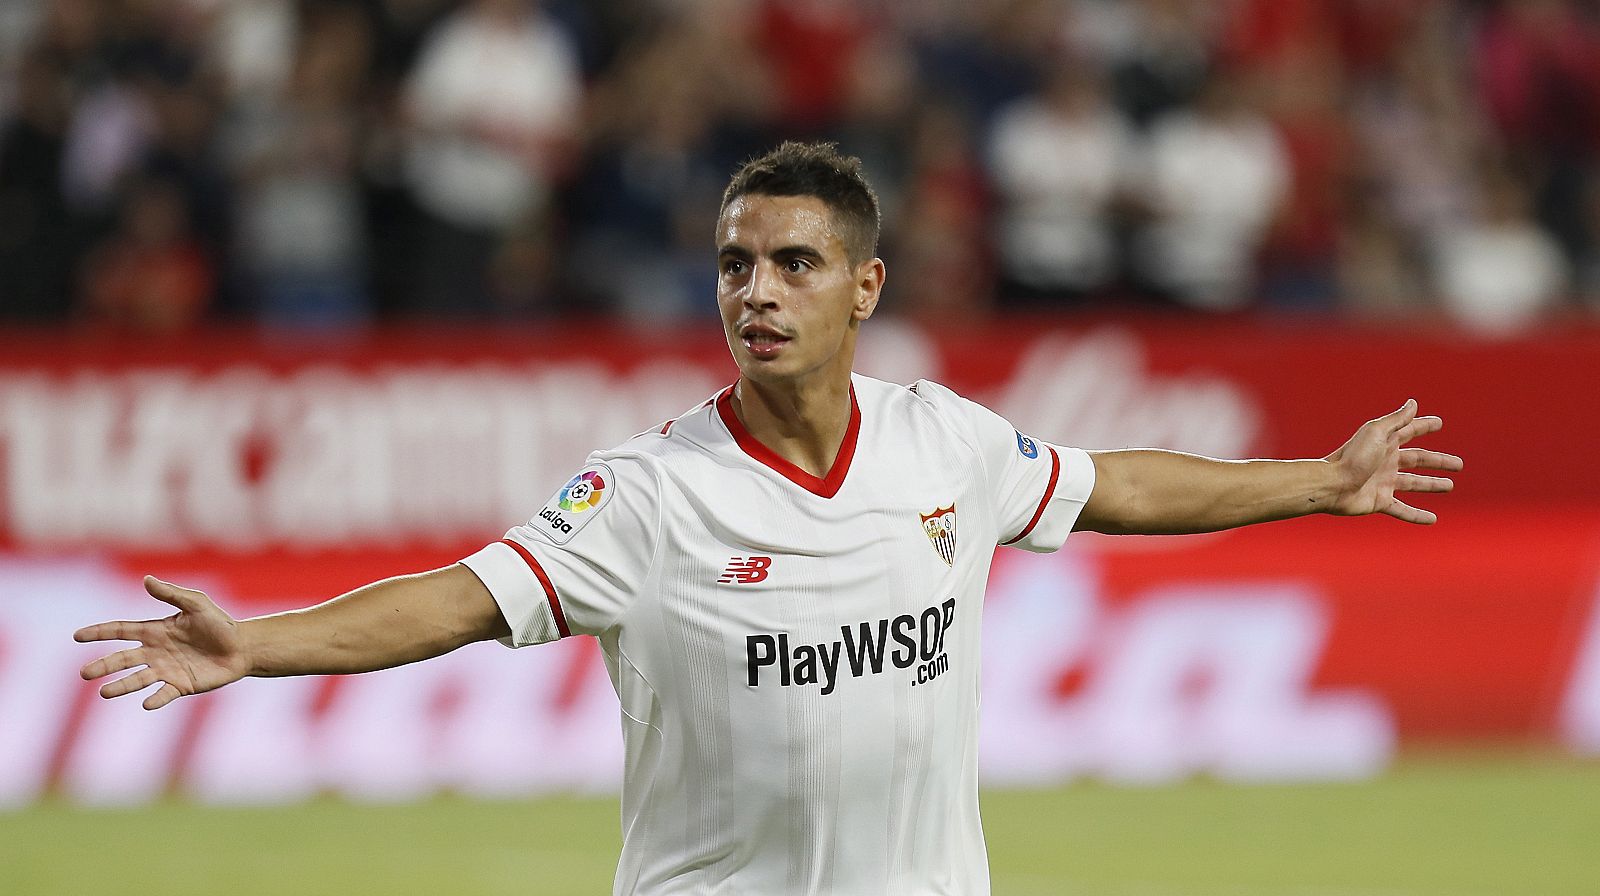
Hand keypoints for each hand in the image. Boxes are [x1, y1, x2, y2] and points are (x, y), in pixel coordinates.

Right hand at [75, 576, 250, 709]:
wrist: (242, 647)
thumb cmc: (220, 623)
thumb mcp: (197, 604)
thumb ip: (172, 594)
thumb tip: (146, 579)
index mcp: (155, 631)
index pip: (121, 631)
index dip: (99, 632)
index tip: (77, 635)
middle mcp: (155, 652)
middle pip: (122, 659)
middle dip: (103, 666)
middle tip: (84, 673)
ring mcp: (166, 670)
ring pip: (137, 679)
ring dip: (121, 686)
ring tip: (104, 692)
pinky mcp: (181, 685)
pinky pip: (164, 694)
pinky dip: (155, 699)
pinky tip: (146, 703)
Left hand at [1325, 399, 1462, 523]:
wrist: (1332, 485)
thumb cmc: (1352, 457)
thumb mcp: (1376, 433)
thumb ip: (1396, 420)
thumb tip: (1413, 402)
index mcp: (1385, 443)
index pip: (1410, 431)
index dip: (1424, 426)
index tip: (1439, 423)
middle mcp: (1386, 462)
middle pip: (1418, 460)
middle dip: (1438, 461)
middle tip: (1459, 464)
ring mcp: (1383, 482)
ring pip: (1414, 484)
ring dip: (1432, 484)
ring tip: (1450, 486)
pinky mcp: (1380, 501)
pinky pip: (1403, 510)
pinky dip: (1417, 515)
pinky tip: (1432, 519)